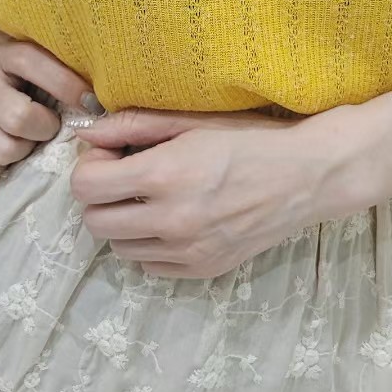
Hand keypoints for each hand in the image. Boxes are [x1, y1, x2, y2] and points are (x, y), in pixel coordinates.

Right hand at [0, 22, 102, 180]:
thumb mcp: (11, 46)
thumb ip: (46, 52)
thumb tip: (100, 66)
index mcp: (2, 55)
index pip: (39, 67)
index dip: (69, 87)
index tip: (91, 104)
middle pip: (22, 119)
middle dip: (44, 129)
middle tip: (46, 126)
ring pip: (5, 151)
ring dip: (22, 151)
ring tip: (22, 139)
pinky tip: (0, 150)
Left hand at [68, 106, 335, 277]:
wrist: (306, 177)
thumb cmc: (249, 139)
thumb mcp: (191, 122)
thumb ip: (132, 125)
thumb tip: (86, 134)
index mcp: (165, 174)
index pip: (86, 186)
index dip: (91, 168)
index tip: (112, 157)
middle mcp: (171, 219)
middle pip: (94, 222)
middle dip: (102, 198)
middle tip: (127, 178)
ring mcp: (187, 251)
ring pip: (119, 248)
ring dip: (125, 223)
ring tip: (153, 199)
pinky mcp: (203, 270)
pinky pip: (150, 266)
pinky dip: (151, 245)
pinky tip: (175, 220)